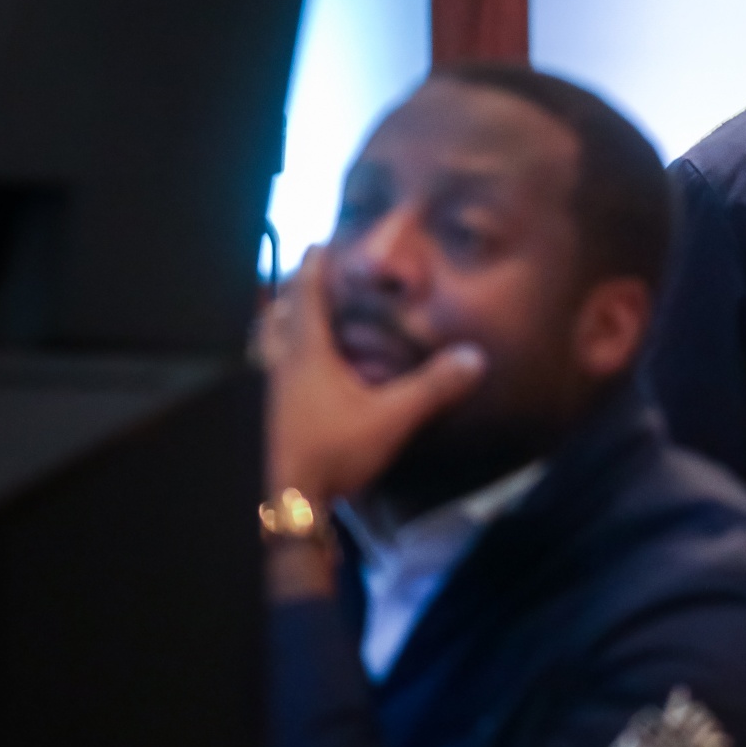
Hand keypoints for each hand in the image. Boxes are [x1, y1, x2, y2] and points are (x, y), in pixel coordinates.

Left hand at [261, 248, 485, 506]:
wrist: (292, 502)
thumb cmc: (335, 451)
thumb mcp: (393, 418)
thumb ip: (434, 387)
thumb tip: (476, 357)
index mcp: (307, 354)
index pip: (307, 298)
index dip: (313, 269)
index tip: (317, 244)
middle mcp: (284, 365)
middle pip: (279, 314)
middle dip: (292, 291)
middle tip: (306, 275)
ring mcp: (273, 391)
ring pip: (269, 342)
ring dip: (280, 322)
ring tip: (292, 314)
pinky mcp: (272, 414)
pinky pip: (273, 368)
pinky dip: (281, 355)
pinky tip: (297, 371)